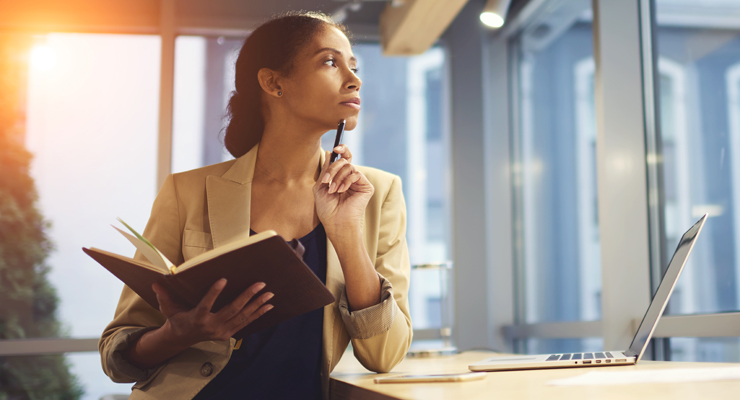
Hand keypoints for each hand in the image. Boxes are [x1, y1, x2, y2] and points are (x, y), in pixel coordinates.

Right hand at [152, 279, 273, 346]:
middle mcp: (211, 326)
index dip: (214, 293)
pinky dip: (258, 314)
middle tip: (260, 284)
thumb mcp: (168, 308)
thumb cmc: (177, 319)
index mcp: (196, 318)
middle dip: (247, 297)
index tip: (223, 279)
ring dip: (257, 305)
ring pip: (242, 317)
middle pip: (232, 311)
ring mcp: (221, 331)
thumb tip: (156, 282)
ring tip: (269, 294)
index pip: (206, 305)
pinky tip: (269, 306)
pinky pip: (245, 323)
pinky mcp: (228, 334)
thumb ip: (164, 296)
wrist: (182, 339)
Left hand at [314, 145, 373, 235]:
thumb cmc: (327, 209)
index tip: (335, 148)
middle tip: (326, 181)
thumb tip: (329, 152)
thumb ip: (325, 170)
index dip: (342, 150)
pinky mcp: (366, 187)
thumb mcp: (321, 186)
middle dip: (333, 169)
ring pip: (349, 166)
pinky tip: (342, 191)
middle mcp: (351, 178)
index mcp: (341, 177)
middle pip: (344, 161)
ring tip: (333, 190)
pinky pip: (356, 174)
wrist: (336, 222)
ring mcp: (359, 182)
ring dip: (337, 177)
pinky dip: (346, 181)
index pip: (344, 159)